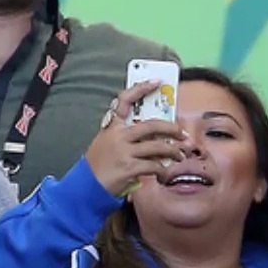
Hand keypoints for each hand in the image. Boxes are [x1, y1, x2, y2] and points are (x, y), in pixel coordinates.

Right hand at [86, 80, 185, 195]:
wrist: (85, 186)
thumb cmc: (98, 164)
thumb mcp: (105, 143)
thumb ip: (125, 136)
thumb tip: (153, 136)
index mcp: (111, 127)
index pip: (124, 100)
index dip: (141, 88)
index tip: (156, 82)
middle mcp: (118, 136)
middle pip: (152, 125)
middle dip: (172, 129)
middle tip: (182, 134)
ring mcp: (124, 151)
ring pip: (158, 146)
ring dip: (174, 151)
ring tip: (179, 155)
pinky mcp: (129, 168)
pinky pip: (154, 165)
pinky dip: (162, 170)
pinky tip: (163, 173)